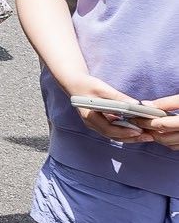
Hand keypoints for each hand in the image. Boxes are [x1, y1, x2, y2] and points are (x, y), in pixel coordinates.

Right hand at [62, 74, 178, 146]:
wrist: (75, 84)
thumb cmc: (86, 85)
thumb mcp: (102, 88)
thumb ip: (118, 97)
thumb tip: (136, 104)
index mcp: (90, 116)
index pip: (108, 129)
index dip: (124, 132)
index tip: (138, 131)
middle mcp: (92, 124)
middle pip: (114, 136)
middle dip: (132, 138)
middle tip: (148, 137)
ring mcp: (96, 125)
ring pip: (115, 136)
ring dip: (131, 137)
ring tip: (147, 135)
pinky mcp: (101, 122)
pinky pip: (115, 131)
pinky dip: (126, 131)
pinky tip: (138, 129)